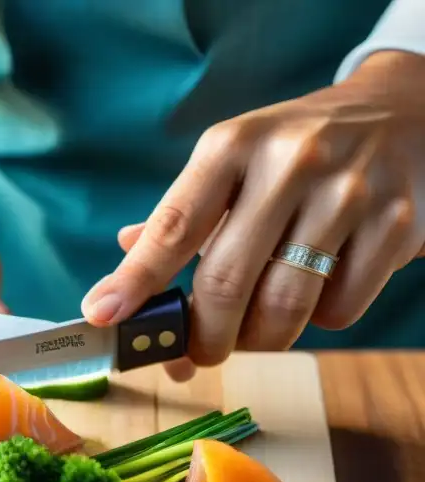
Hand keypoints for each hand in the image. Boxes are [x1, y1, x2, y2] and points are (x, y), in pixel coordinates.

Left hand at [81, 51, 424, 380]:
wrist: (406, 111)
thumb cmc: (296, 149)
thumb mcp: (233, 159)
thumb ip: (180, 218)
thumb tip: (121, 277)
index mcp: (232, 146)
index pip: (173, 226)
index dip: (135, 280)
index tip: (103, 316)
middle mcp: (289, 163)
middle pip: (226, 282)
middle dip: (202, 337)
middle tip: (196, 354)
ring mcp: (349, 193)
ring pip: (284, 308)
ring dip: (258, 340)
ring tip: (253, 332)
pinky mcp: (398, 226)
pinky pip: (339, 311)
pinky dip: (318, 321)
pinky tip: (317, 293)